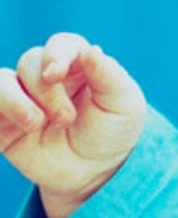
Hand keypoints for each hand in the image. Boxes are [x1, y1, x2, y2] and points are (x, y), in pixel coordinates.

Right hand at [0, 33, 146, 217]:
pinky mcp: (3, 121)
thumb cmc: (113, 131)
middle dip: (47, 91)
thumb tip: (92, 50)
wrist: (95, 172)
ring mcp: (22, 97)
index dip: (56, 54)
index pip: (61, 44)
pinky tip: (20, 127)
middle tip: (67, 119)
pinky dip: (0, 108)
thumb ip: (110, 77)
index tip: (56, 74)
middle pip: (31, 62)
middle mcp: (47, 76)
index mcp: (79, 64)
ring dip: (14, 100)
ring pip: (1, 81)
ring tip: (36, 124)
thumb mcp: (124, 105)